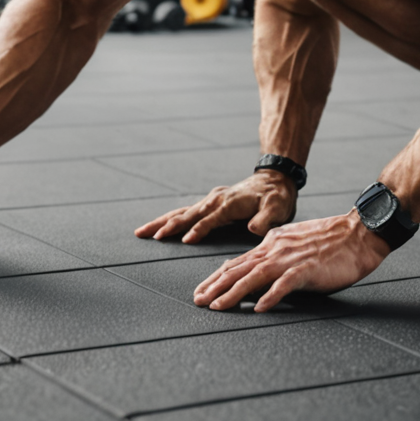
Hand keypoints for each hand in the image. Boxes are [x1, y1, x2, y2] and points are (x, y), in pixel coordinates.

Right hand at [134, 169, 295, 242]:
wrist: (275, 179)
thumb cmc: (277, 197)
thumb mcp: (277, 208)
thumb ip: (266, 219)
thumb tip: (254, 229)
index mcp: (229, 203)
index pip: (209, 219)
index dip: (198, 230)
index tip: (185, 241)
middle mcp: (216, 200)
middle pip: (186, 214)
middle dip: (166, 225)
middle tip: (147, 236)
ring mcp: (212, 200)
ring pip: (181, 212)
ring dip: (162, 222)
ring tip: (142, 232)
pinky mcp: (211, 202)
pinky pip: (186, 211)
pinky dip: (171, 218)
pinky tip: (161, 226)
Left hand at [194, 211, 388, 311]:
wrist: (360, 232)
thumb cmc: (332, 241)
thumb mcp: (295, 244)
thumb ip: (276, 257)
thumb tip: (258, 277)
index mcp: (272, 243)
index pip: (237, 262)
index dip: (217, 277)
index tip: (203, 290)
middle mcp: (276, 249)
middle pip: (238, 269)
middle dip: (214, 286)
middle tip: (197, 301)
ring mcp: (290, 259)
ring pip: (254, 277)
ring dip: (232, 293)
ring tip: (217, 307)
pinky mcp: (308, 269)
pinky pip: (285, 284)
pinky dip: (270, 296)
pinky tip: (259, 308)